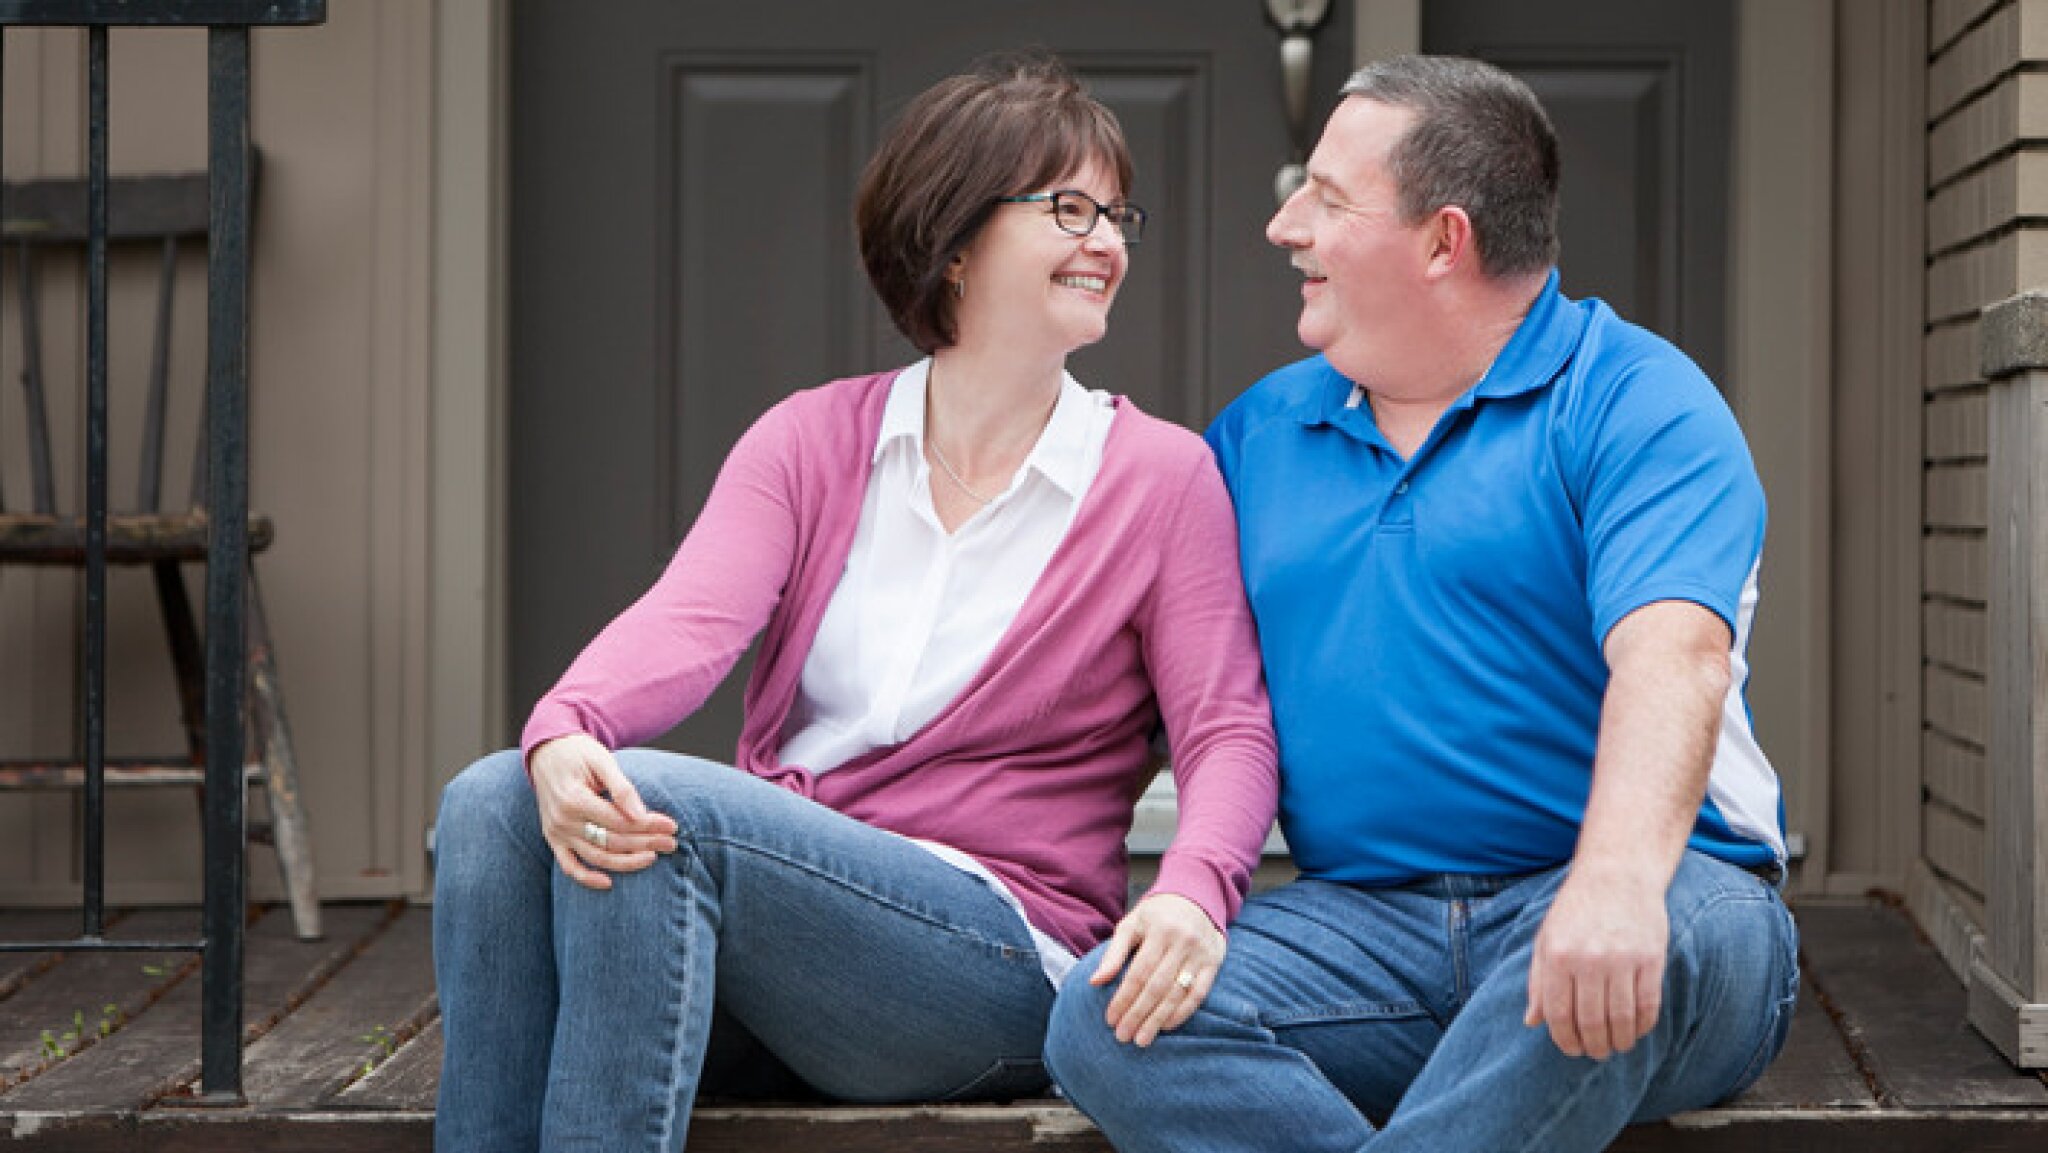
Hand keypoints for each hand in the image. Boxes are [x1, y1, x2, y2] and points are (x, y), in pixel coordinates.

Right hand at [527, 734, 678, 890]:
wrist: (547, 751)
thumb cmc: (579, 752)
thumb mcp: (602, 760)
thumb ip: (622, 788)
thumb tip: (641, 816)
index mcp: (574, 799)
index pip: (619, 821)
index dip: (648, 826)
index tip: (672, 827)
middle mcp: (563, 820)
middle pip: (611, 841)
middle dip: (645, 843)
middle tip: (672, 843)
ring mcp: (556, 832)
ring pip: (596, 857)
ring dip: (627, 862)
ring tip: (653, 857)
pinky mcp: (554, 839)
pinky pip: (569, 866)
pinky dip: (587, 878)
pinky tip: (609, 883)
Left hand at [1089, 893, 1225, 1046]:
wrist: (1196, 898)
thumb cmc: (1156, 915)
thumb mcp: (1131, 925)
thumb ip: (1113, 953)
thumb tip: (1095, 982)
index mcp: (1159, 931)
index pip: (1138, 972)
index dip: (1123, 998)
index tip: (1111, 1019)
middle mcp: (1183, 942)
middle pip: (1157, 986)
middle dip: (1138, 1014)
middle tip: (1123, 1036)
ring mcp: (1201, 953)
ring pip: (1177, 993)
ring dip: (1158, 1020)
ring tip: (1142, 1039)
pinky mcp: (1214, 962)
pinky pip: (1199, 993)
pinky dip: (1183, 1012)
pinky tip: (1167, 1025)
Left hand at [1523, 867, 1666, 1059]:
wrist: (1617, 873)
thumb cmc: (1576, 908)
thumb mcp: (1546, 938)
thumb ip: (1538, 981)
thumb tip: (1532, 1022)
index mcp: (1558, 956)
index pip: (1559, 1015)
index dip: (1565, 1040)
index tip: (1571, 1049)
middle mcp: (1589, 960)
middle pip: (1591, 1022)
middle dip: (1593, 1047)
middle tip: (1595, 1052)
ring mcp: (1622, 960)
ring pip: (1621, 1019)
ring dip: (1618, 1042)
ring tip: (1615, 1046)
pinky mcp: (1651, 958)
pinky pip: (1648, 1005)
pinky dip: (1642, 1026)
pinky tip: (1635, 1030)